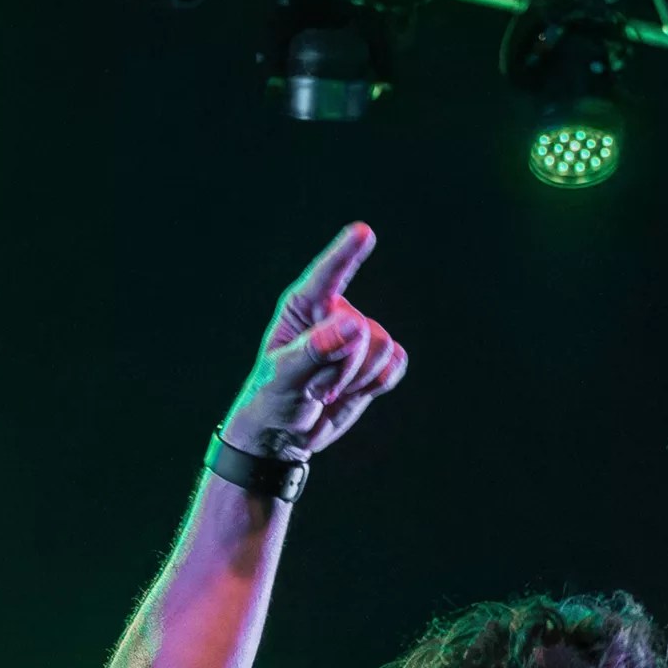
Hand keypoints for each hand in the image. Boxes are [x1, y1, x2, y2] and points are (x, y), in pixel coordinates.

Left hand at [220, 223, 408, 461]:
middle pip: (362, 330)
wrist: (284, 434)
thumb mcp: (285, 376)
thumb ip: (316, 349)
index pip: (326, 277)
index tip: (363, 232)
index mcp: (303, 308)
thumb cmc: (272, 398)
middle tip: (313, 388)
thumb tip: (356, 325)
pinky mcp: (376, 360)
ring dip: (356, 380)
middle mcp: (334, 314)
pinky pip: (396, 364)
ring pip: (381, 347)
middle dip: (341, 368)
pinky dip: (376, 385)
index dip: (346, 254)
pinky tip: (353, 391)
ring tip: (326, 390)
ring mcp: (358, 336)